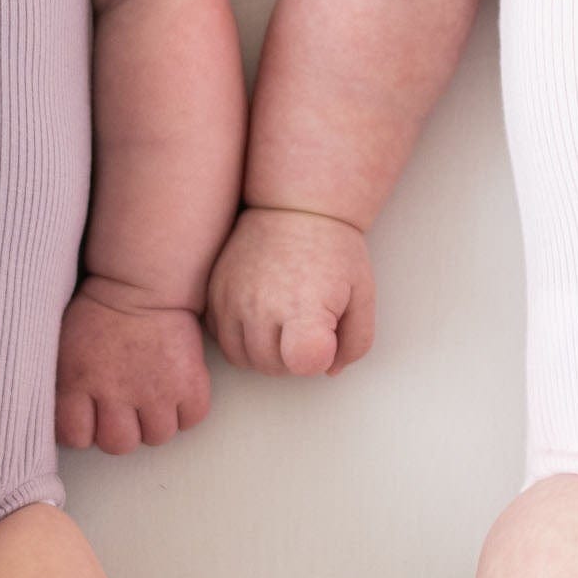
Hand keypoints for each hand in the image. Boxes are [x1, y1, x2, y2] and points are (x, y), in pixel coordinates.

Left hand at [55, 286, 211, 452]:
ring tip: (155, 398)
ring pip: (157, 436)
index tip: (93, 418)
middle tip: (127, 410)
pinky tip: (178, 390)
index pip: (77, 437)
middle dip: (123, 431)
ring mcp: (154, 391)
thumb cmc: (101, 308)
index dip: (86, 431)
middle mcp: (114, 393)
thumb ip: (63, 381)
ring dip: (156, 422)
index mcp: (77, 382)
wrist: (143, 280)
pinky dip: (187, 410)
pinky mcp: (188, 383)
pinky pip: (191, 419)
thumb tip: (66, 412)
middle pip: (119, 444)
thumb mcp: (63, 344)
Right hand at [205, 206, 374, 376]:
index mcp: (303, 305)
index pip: (302, 362)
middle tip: (306, 327)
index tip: (323, 338)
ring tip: (282, 324)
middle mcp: (262, 305)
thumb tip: (328, 369)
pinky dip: (240, 337)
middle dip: (293, 359)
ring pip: (243, 358)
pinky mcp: (214, 293)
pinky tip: (260, 316)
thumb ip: (355, 342)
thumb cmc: (333, 250)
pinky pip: (222, 338)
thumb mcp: (362, 295)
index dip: (317, 359)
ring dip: (264, 353)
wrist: (294, 207)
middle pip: (273, 367)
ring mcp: (232, 299)